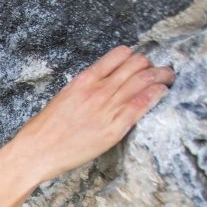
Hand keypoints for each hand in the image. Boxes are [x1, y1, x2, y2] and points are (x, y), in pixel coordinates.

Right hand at [9, 46, 175, 184]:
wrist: (37, 151)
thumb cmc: (44, 128)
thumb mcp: (64, 97)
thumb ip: (85, 89)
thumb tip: (102, 85)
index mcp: (84, 80)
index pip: (119, 55)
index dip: (134, 57)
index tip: (140, 63)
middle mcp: (98, 90)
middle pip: (136, 64)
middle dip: (152, 64)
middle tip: (160, 70)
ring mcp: (107, 108)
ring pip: (144, 80)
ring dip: (161, 75)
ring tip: (169, 77)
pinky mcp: (115, 128)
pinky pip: (142, 104)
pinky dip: (157, 94)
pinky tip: (163, 92)